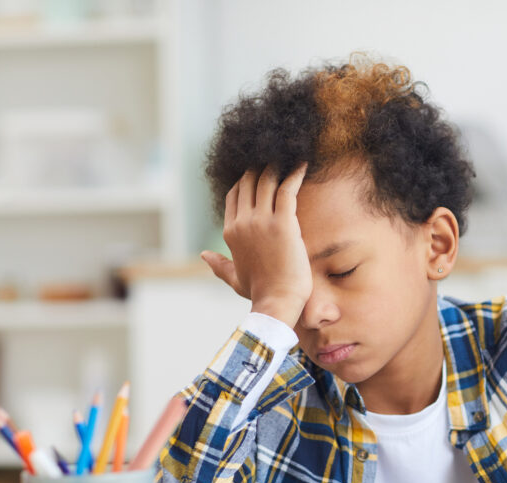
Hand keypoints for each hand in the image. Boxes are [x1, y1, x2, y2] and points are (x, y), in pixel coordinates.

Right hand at [201, 164, 311, 327]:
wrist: (277, 301)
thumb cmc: (259, 292)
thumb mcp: (234, 277)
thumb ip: (218, 264)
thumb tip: (203, 255)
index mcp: (231, 231)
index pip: (235, 194)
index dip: (246, 179)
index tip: (259, 171)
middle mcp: (242, 222)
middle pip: (249, 182)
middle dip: (262, 167)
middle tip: (277, 157)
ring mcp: (262, 221)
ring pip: (267, 181)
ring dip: (278, 166)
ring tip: (290, 156)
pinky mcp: (283, 223)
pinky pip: (288, 189)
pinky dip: (296, 174)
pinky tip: (303, 164)